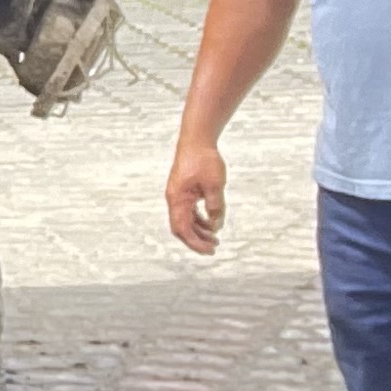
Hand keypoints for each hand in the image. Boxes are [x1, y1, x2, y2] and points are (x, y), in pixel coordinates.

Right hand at [165, 137, 226, 254]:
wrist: (196, 140)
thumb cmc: (204, 160)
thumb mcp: (214, 185)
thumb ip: (215, 207)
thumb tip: (216, 226)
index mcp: (178, 199)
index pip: (182, 229)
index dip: (195, 243)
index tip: (209, 250)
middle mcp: (174, 199)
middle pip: (182, 227)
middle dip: (196, 240)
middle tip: (214, 247)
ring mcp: (178, 195)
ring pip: (185, 220)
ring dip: (199, 230)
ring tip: (215, 237)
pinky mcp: (184, 191)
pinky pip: (188, 211)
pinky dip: (199, 219)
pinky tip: (211, 222)